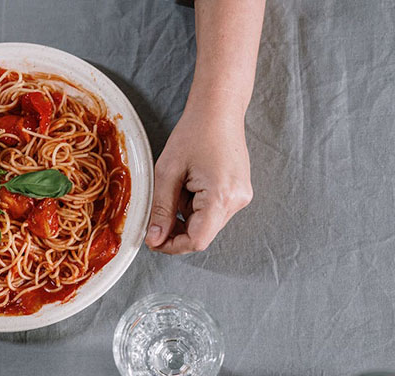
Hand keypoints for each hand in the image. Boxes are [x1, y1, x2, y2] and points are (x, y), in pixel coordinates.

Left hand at [145, 102, 252, 253]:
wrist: (218, 110)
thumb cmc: (193, 134)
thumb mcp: (167, 172)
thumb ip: (161, 209)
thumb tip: (155, 239)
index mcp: (221, 197)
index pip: (197, 240)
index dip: (172, 246)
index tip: (153, 240)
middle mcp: (237, 201)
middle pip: (202, 233)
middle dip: (177, 226)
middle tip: (159, 206)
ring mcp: (242, 197)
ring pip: (206, 223)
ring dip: (186, 213)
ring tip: (179, 184)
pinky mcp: (239, 192)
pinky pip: (213, 211)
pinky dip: (196, 205)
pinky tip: (191, 182)